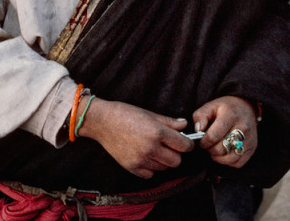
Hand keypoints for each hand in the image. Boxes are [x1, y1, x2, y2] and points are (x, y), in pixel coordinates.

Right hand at [76, 98, 193, 178]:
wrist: (102, 121)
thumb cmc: (125, 113)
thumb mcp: (149, 113)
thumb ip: (169, 121)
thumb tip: (184, 124)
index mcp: (157, 132)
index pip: (184, 145)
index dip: (188, 144)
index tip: (185, 142)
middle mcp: (151, 147)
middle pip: (176, 161)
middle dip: (176, 154)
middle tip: (169, 146)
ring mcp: (141, 159)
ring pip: (164, 168)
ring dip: (163, 161)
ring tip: (155, 149)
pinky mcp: (132, 167)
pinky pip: (150, 174)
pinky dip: (150, 168)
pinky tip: (145, 157)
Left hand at [192, 96, 257, 168]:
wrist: (246, 107)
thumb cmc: (226, 108)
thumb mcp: (210, 105)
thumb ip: (200, 116)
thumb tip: (198, 130)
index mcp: (230, 115)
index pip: (213, 136)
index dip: (204, 142)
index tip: (201, 141)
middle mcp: (242, 127)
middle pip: (221, 148)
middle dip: (210, 150)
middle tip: (208, 145)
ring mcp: (249, 138)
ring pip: (230, 158)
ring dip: (218, 158)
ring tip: (215, 150)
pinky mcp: (252, 147)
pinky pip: (238, 163)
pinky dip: (228, 162)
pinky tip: (224, 153)